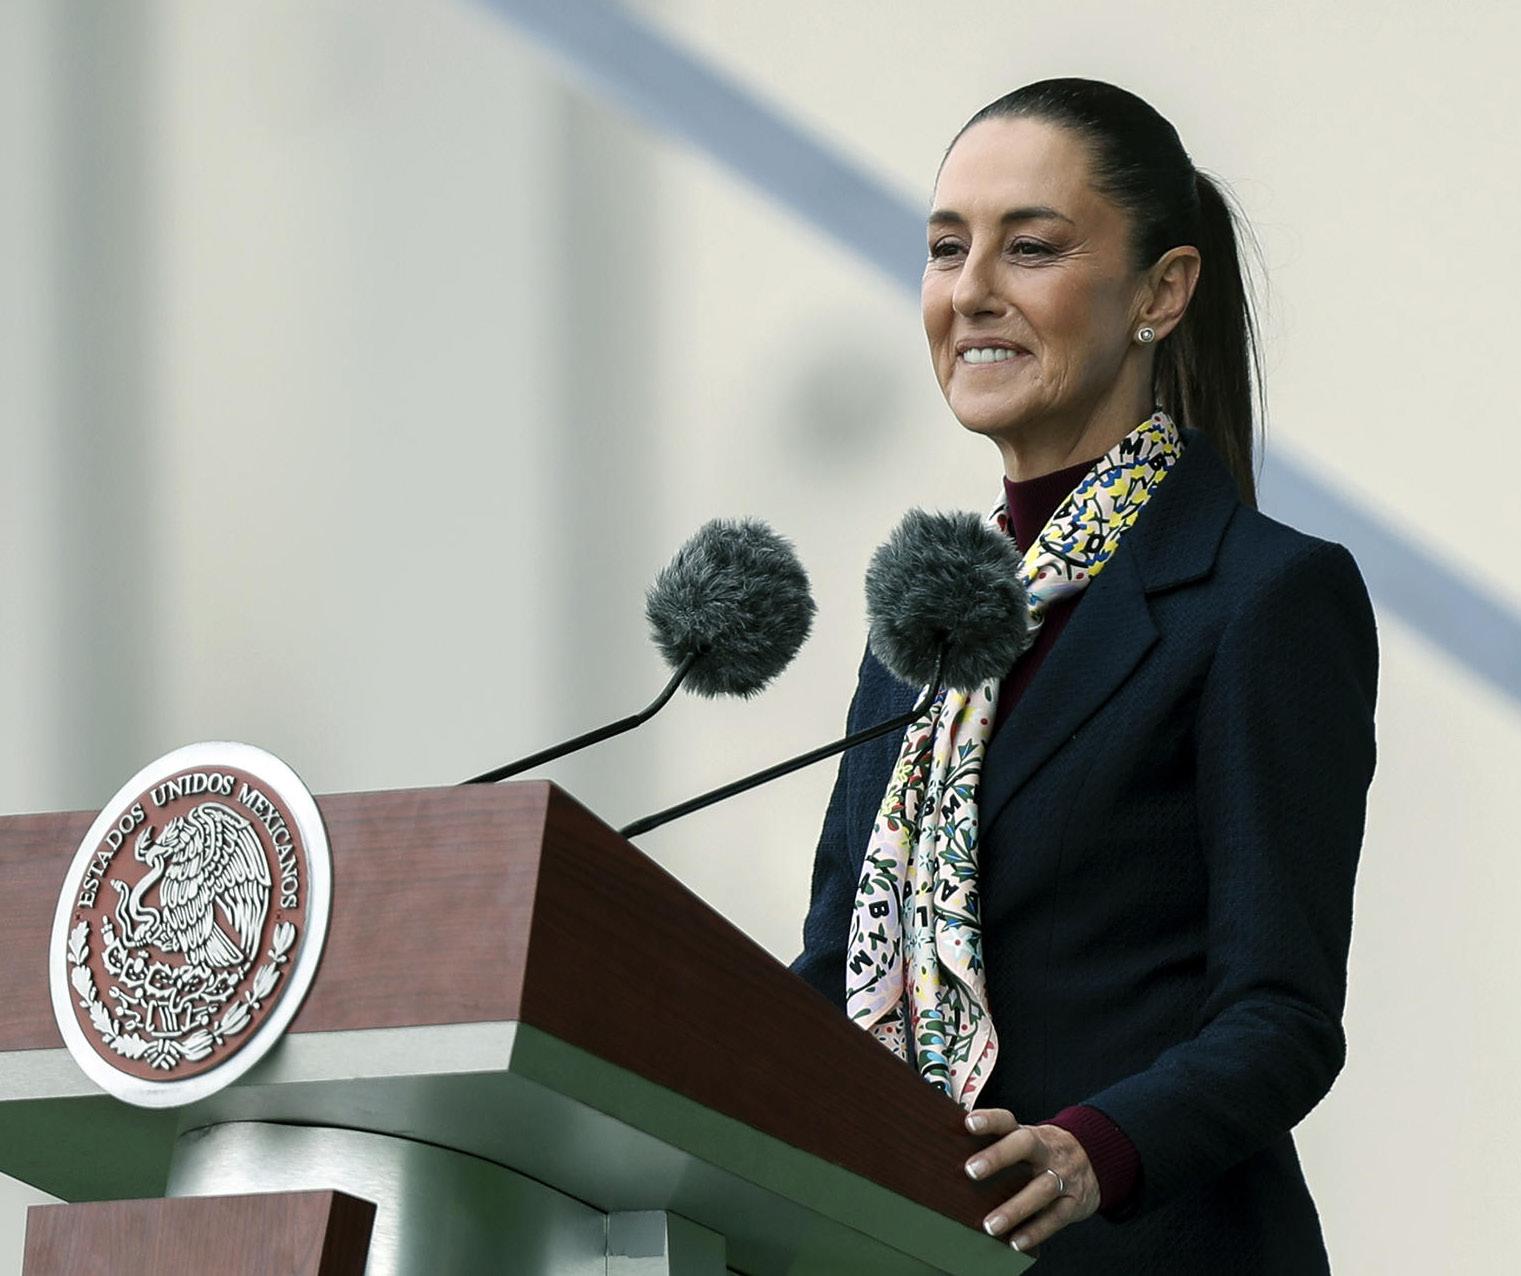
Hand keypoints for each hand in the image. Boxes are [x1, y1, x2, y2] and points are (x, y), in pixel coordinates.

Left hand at [962, 1108, 1099, 1253]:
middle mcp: (1046, 1151)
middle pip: (1025, 1145)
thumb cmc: (1044, 1152)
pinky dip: (1035, 1231)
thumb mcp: (1026, 1140)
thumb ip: (997, 1143)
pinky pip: (1056, 1218)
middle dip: (998, 1157)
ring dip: (1015, 1208)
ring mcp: (1063, 1175)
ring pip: (1041, 1188)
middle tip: (971, 1171)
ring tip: (990, 1225)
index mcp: (1029, 1134)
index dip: (989, 1120)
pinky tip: (1016, 1242)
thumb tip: (952, 1145)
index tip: (968, 1123)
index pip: (1008, 1120)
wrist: (1095, 1157)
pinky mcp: (1073, 1202)